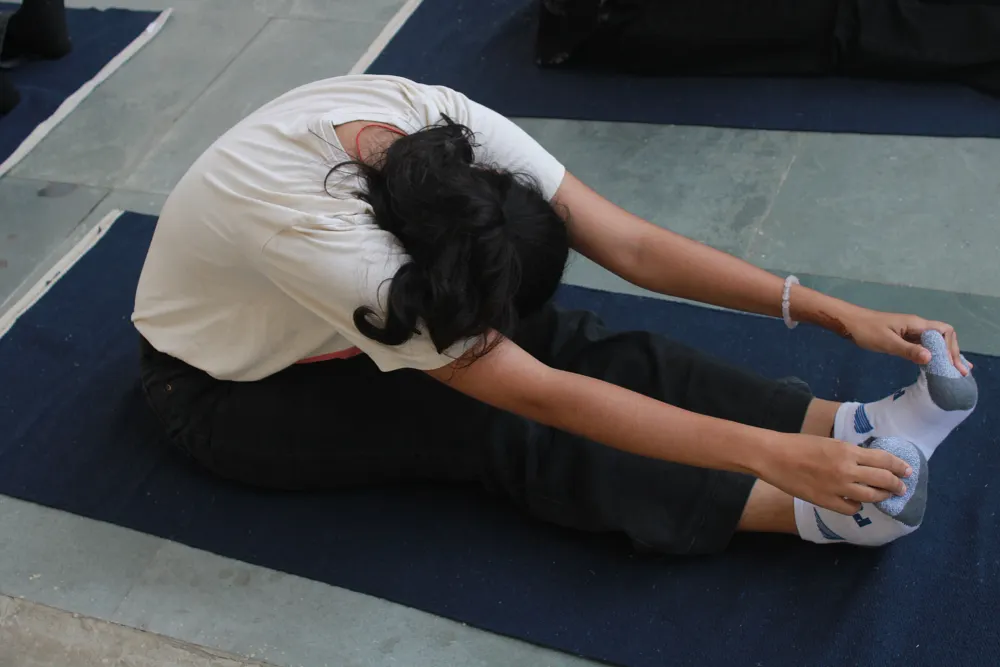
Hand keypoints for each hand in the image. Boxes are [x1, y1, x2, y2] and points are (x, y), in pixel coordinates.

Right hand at [759, 433, 911, 514]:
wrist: (774, 456)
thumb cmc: (798, 444)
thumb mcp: (829, 443)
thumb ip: (849, 453)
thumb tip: (866, 463)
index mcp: (848, 450)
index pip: (884, 460)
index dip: (899, 466)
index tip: (907, 471)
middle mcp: (847, 469)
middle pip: (883, 479)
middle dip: (897, 484)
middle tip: (902, 487)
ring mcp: (837, 487)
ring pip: (871, 496)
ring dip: (882, 496)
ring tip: (885, 496)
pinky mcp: (826, 501)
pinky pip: (852, 508)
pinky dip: (857, 506)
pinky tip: (855, 503)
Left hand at [826, 306, 970, 375]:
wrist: (849, 323)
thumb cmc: (866, 330)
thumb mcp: (887, 342)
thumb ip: (908, 350)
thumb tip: (931, 358)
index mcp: (916, 324)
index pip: (944, 332)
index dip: (951, 348)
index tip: (951, 365)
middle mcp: (917, 326)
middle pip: (943, 337)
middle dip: (953, 353)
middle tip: (960, 372)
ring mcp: (910, 332)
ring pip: (934, 342)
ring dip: (945, 356)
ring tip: (955, 372)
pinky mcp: (903, 338)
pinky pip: (923, 346)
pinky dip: (932, 355)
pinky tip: (935, 366)